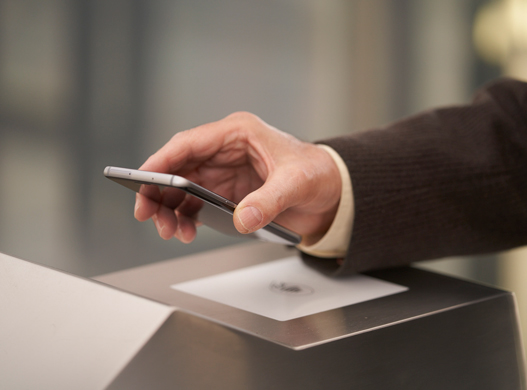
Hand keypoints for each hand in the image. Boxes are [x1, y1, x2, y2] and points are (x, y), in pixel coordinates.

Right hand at [134, 112, 341, 244]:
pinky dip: (186, 218)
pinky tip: (186, 232)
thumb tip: (242, 219)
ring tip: (170, 232)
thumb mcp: (297, 183)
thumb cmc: (317, 173)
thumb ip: (270, 200)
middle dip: (160, 192)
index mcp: (238, 133)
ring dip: (170, 209)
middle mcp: (225, 150)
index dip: (162, 161)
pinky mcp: (227, 192)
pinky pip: (196, 204)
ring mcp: (224, 172)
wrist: (332, 192)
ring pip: (182, 188)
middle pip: (179, 167)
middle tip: (148, 215)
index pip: (189, 143)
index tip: (143, 179)